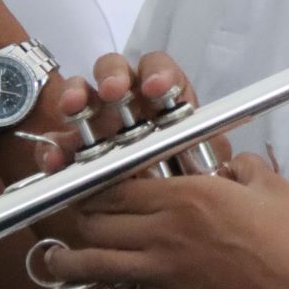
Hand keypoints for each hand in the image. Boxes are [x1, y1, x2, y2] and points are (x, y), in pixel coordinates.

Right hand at [36, 52, 228, 172]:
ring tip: (74, 109)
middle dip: (113, 76)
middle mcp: (127, 104)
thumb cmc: (191, 185)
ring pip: (82, 96)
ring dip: (76, 96)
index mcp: (163, 100)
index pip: (159, 69)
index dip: (158, 73)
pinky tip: (54, 158)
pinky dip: (53, 147)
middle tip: (114, 92)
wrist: (164, 219)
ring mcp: (96, 124)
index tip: (158, 89)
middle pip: (114, 72)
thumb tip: (235, 163)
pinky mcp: (71, 150)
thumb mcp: (209, 171)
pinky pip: (57, 142)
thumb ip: (213, 159)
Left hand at [44, 151, 288, 288]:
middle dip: (76, 219)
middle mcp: (166, 231)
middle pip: (99, 222)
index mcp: (188, 196)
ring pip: (98, 263)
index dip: (93, 183)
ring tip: (54, 264)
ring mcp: (164, 270)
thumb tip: (232, 165)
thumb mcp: (271, 187)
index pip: (121, 185)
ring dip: (68, 263)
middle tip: (69, 219)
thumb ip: (244, 167)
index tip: (83, 183)